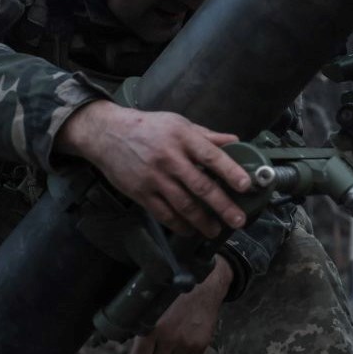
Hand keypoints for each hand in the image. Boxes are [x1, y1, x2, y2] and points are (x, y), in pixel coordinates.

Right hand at [57, 100, 250, 236]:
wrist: (107, 134)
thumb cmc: (148, 127)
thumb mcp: (178, 123)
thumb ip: (207, 135)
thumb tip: (235, 140)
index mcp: (182, 138)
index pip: (211, 156)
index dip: (230, 171)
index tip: (245, 185)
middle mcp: (169, 158)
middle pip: (200, 186)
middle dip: (222, 206)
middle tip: (237, 220)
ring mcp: (154, 178)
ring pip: (183, 205)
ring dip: (202, 221)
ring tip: (216, 230)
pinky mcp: (141, 193)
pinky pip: (164, 214)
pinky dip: (179, 225)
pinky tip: (190, 230)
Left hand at [130, 255, 232, 353]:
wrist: (203, 286)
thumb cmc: (174, 294)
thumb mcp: (152, 307)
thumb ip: (143, 328)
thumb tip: (135, 347)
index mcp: (152, 329)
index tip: (144, 350)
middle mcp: (169, 338)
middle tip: (158, 346)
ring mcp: (186, 343)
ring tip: (175, 335)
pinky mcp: (200, 344)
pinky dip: (186, 352)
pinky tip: (186, 336)